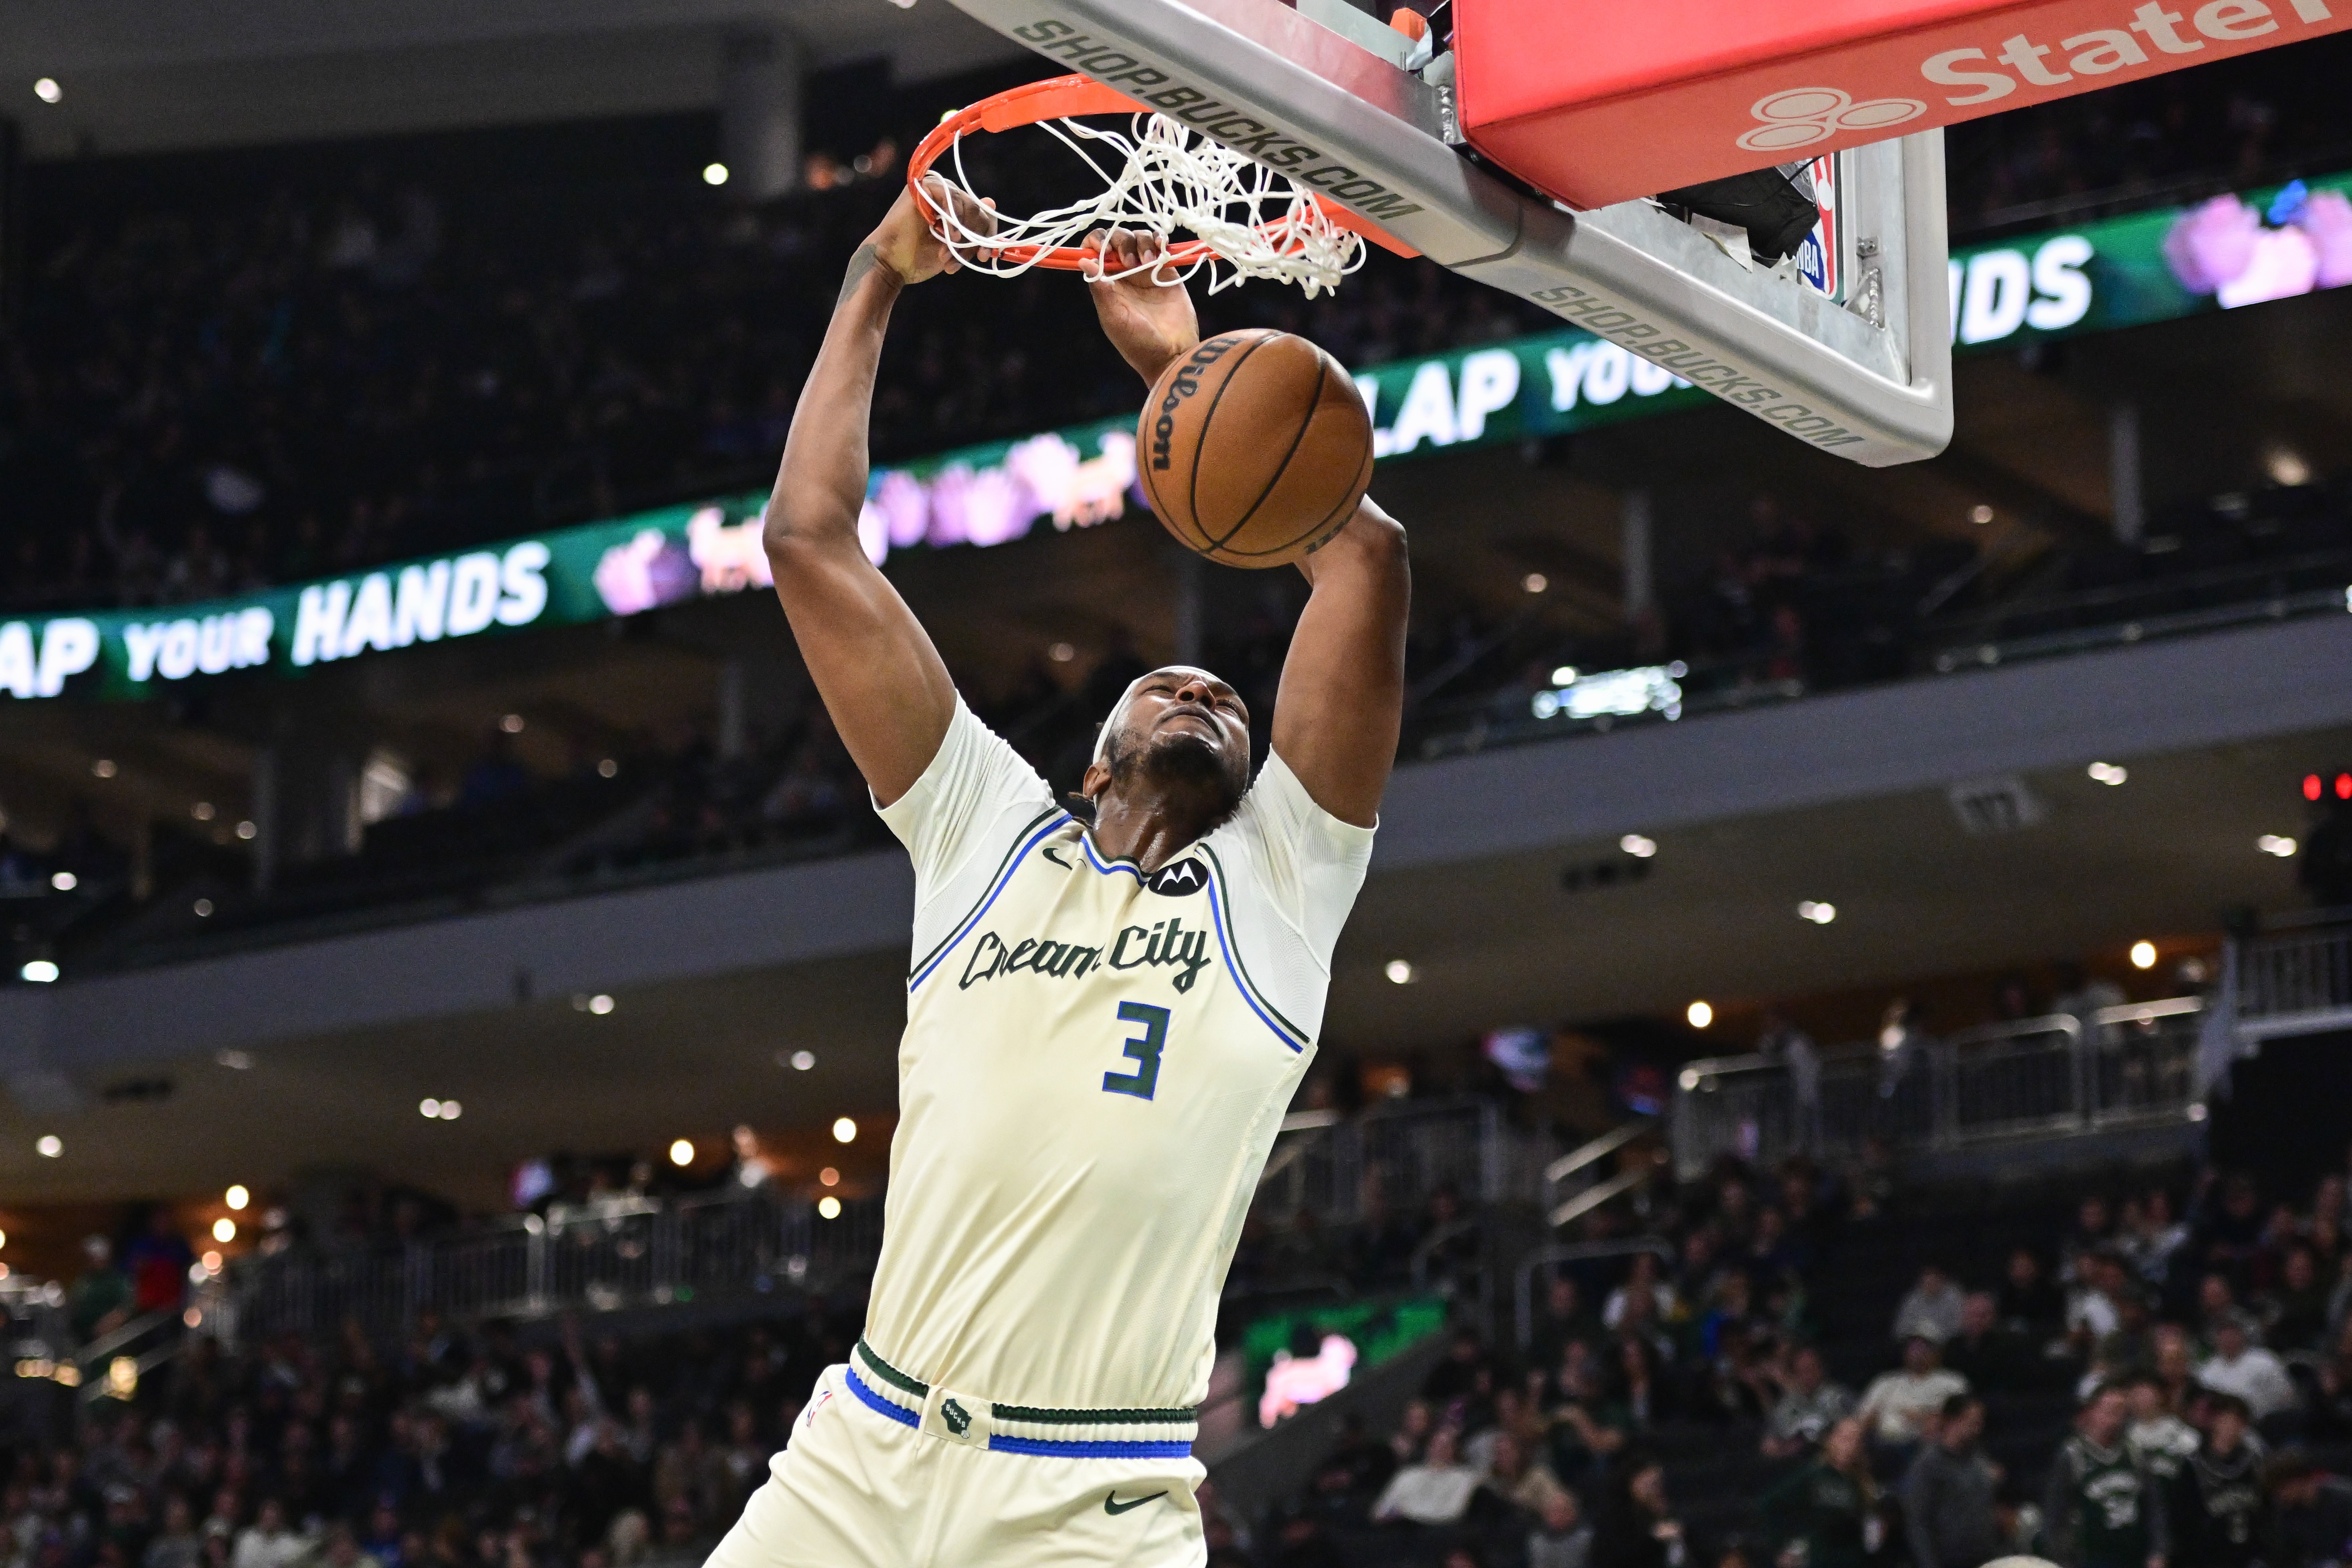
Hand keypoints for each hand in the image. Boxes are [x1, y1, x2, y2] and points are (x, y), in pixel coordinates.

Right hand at [869, 173, 996, 287]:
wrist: (891, 264)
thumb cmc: (919, 258)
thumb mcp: (956, 248)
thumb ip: (974, 230)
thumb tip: (991, 202)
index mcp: (954, 207)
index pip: (982, 212)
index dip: (988, 233)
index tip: (982, 256)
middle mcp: (946, 194)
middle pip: (978, 208)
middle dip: (974, 238)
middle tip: (962, 258)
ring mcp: (934, 189)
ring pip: (969, 204)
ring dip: (963, 235)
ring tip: (947, 254)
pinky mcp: (923, 187)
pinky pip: (951, 197)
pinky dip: (953, 219)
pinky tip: (950, 236)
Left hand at [1081, 227, 1199, 384]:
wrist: (1171, 354)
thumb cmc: (1137, 343)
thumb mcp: (1113, 317)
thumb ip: (1100, 289)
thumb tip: (1082, 260)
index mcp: (1107, 282)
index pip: (1096, 250)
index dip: (1097, 241)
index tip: (1103, 249)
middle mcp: (1125, 273)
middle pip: (1118, 238)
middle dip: (1121, 241)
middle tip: (1129, 262)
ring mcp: (1147, 270)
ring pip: (1139, 237)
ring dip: (1141, 242)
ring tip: (1147, 262)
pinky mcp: (1168, 270)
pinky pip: (1161, 245)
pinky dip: (1158, 239)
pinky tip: (1159, 248)